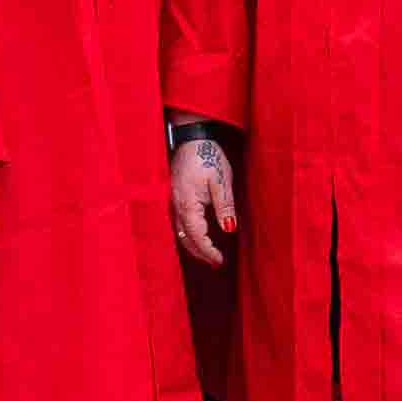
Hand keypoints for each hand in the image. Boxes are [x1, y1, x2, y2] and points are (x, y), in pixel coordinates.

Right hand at [170, 135, 236, 266]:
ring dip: (193, 245)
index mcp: (187, 204)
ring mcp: (172, 202)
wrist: (192, 138)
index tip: (219, 261)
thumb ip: (224, 206)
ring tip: (208, 254)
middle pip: (184, 238)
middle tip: (215, 263)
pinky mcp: (173, 197)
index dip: (208, 251)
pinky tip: (197, 236)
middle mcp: (175, 206)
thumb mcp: (221, 181)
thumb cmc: (208, 156)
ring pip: (179, 232)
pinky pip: (178, 222)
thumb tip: (229, 229)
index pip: (196, 237)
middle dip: (199, 253)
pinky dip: (188, 234)